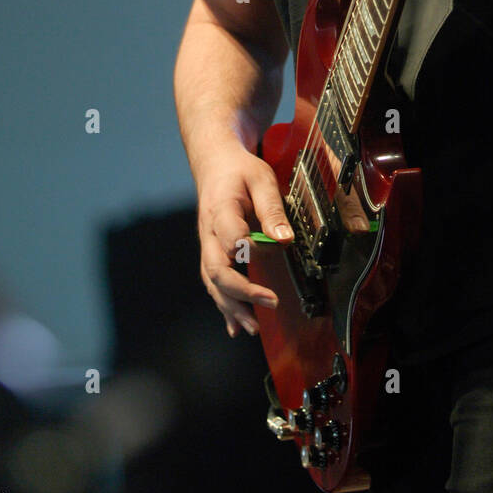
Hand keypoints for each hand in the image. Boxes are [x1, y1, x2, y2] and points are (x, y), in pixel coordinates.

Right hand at [197, 152, 292, 338]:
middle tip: (270, 301)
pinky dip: (224, 306)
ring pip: (212, 282)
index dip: (244, 248)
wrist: (215, 165)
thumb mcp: (261, 178)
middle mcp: (209, 232)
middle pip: (215, 269)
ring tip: (253, 327)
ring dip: (231, 306)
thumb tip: (284, 238)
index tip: (263, 253)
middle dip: (241, 291)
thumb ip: (272, 208)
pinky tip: (235, 327)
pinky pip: (214, 283)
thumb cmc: (239, 171)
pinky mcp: (211, 253)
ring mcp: (207, 245)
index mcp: (221, 209)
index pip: (229, 234)